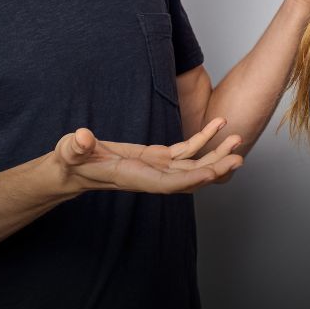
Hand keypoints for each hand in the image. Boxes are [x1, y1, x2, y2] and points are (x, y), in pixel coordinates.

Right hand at [54, 117, 243, 193]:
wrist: (75, 168)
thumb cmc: (71, 161)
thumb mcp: (71, 151)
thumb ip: (76, 147)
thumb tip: (81, 138)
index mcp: (134, 178)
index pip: (167, 184)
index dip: (190, 180)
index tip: (213, 174)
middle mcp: (152, 176)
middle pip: (189, 178)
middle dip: (215, 169)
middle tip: (238, 158)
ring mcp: (157, 167)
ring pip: (193, 164)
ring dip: (216, 154)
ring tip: (237, 138)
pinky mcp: (158, 157)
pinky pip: (186, 150)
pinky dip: (203, 138)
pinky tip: (218, 124)